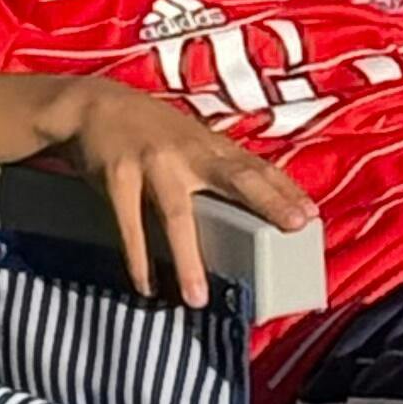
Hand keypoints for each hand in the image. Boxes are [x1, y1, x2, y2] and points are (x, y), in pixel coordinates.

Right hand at [47, 79, 320, 307]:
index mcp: (209, 147)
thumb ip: (220, 167)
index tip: (310, 218)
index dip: (285, 191)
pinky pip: (129, 225)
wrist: (92, 105)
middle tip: (293, 228)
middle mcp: (187, 152)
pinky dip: (137, 259)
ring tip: (197, 298)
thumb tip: (258, 204)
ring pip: (176, 216)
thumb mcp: (190, 140)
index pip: (257, 168)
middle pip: (236, 178)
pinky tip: (147, 285)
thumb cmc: (149, 130)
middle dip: (267, 202)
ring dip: (188, 260)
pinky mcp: (118, 176)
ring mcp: (153, 163)